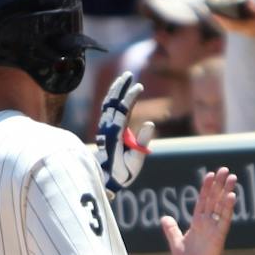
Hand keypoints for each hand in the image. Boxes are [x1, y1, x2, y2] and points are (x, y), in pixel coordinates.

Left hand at [94, 70, 155, 194]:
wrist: (106, 180)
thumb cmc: (122, 172)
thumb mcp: (135, 161)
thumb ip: (142, 142)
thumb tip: (150, 124)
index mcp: (115, 134)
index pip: (123, 110)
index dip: (130, 97)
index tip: (139, 86)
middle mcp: (107, 128)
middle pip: (112, 103)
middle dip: (120, 87)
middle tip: (129, 75)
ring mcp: (104, 128)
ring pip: (107, 104)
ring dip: (115, 90)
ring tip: (123, 78)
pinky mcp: (104, 129)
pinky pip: (107, 110)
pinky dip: (112, 98)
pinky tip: (117, 92)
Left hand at [162, 168, 236, 254]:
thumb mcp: (176, 243)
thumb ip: (171, 230)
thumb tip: (164, 217)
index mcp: (197, 223)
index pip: (202, 201)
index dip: (206, 188)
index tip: (210, 175)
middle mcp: (207, 223)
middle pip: (214, 199)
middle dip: (219, 185)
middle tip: (225, 169)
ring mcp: (214, 228)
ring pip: (221, 206)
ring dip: (226, 192)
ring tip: (232, 178)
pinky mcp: (219, 236)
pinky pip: (224, 220)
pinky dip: (228, 208)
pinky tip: (232, 196)